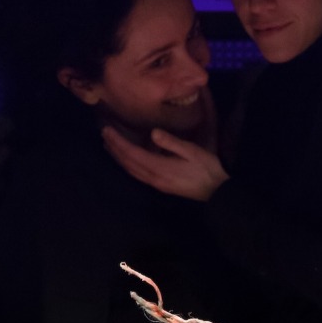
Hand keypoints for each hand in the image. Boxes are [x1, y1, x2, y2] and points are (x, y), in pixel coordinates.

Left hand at [103, 124, 228, 200]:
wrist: (217, 192)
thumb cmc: (207, 169)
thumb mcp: (192, 151)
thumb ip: (172, 142)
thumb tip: (153, 133)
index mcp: (159, 168)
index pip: (132, 154)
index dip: (118, 142)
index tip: (107, 130)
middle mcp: (153, 178)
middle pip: (127, 163)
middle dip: (114, 148)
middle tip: (104, 134)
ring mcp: (156, 183)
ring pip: (131, 170)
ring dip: (119, 157)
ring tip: (110, 145)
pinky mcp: (161, 185)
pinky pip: (138, 174)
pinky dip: (128, 164)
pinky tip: (127, 159)